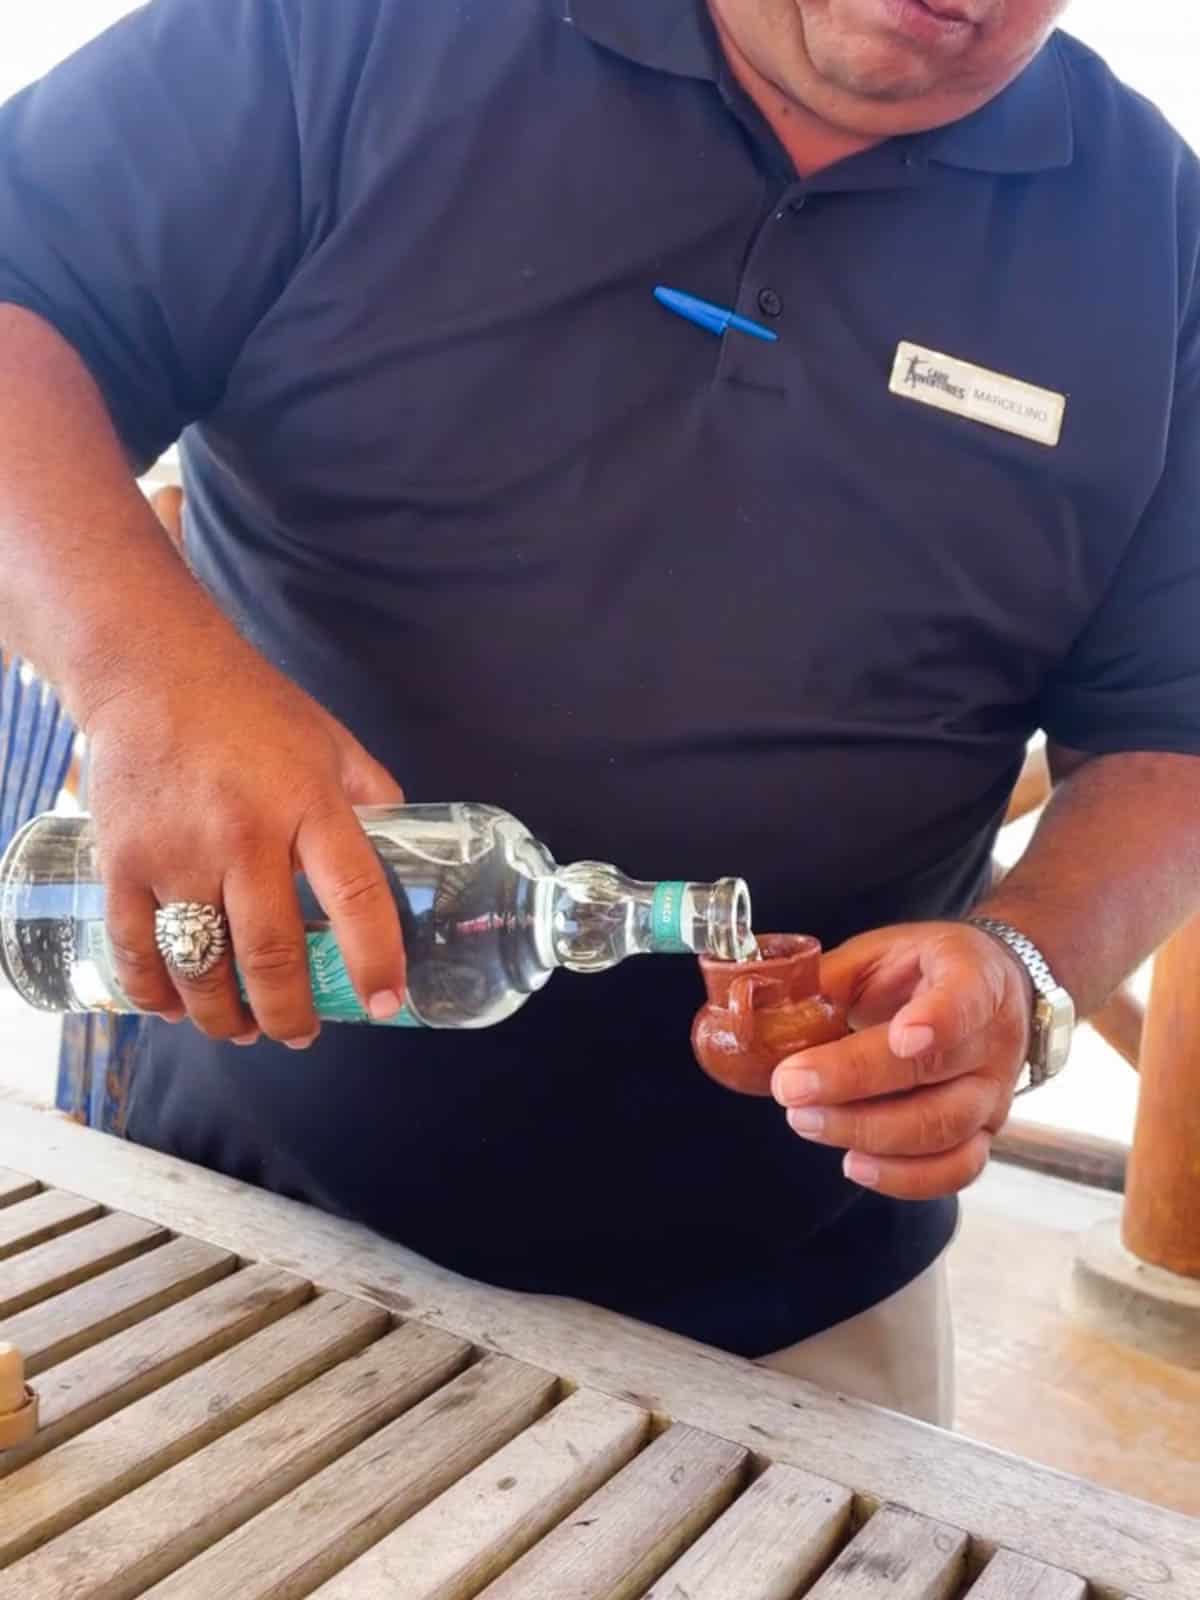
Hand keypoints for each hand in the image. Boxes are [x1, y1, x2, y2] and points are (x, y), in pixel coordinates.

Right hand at [82, 635, 406, 1047]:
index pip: (354, 894)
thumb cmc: (253, 708)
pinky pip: (138, 948)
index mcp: (310, 803)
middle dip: (290, 1011)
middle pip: (270, 951)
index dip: (374, 957)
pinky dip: (156, 993)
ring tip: (243, 1029)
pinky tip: (176, 1008)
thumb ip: (372, 799)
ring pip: (201, 965)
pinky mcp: (123, 861)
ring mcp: (178, 851)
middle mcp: (244, 834)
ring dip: (224, 1016)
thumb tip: (407, 856)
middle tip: (300, 1034)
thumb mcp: (334, 744)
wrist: (152, 669)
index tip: (385, 1001)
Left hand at [771, 922, 1032, 1199]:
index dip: (938, 1019)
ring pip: (943, 1127)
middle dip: (855, 1082)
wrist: (989, 992)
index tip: (902, 1037)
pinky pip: (955, 1169)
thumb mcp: (879, 954)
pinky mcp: (985, 1134)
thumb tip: (763, 1010)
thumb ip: (829, 980)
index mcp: (974, 976)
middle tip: (792, 1087)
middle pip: (936, 1070)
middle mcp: (994, 1038)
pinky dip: (904, 1177)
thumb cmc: (922, 971)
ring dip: (867, 1132)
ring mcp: (995, 1091)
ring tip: (806, 1121)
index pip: (966, 997)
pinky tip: (854, 1164)